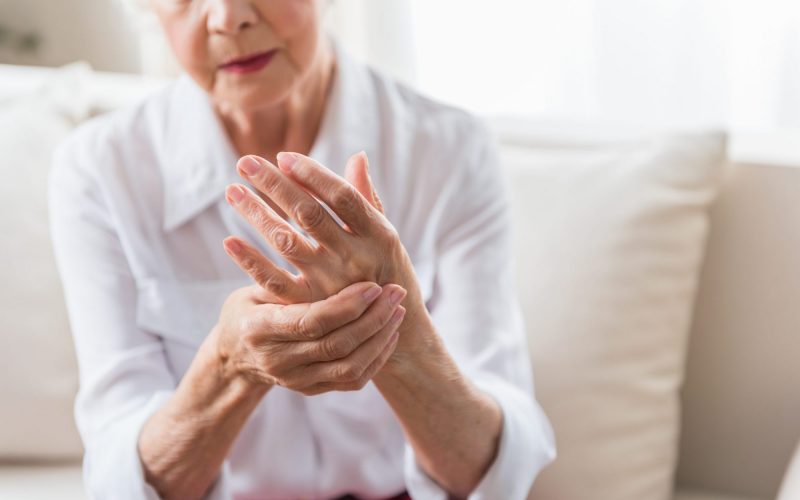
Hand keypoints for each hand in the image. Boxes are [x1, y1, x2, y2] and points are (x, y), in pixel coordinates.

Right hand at [213, 280, 405, 394]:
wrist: (235, 357)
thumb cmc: (247, 310)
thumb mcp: (253, 289)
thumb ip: (284, 275)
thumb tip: (309, 240)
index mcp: (261, 330)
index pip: (312, 321)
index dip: (347, 305)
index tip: (374, 285)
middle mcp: (279, 361)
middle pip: (336, 345)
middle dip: (373, 318)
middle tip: (395, 292)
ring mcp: (297, 380)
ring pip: (350, 367)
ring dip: (380, 338)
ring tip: (398, 311)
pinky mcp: (312, 390)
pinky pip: (352, 380)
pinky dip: (376, 358)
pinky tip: (390, 334)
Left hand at [222, 151, 433, 361]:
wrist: (391, 330)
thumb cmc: (387, 272)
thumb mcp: (385, 237)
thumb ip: (367, 198)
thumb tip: (357, 156)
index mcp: (378, 235)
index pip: (342, 197)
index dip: (313, 174)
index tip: (283, 157)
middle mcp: (355, 258)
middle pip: (309, 214)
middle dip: (275, 185)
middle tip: (245, 162)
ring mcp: (331, 284)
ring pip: (286, 241)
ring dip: (256, 214)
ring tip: (232, 191)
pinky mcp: (310, 306)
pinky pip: (274, 282)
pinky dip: (250, 262)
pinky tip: (229, 241)